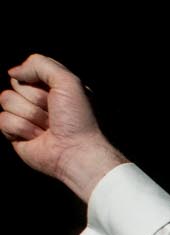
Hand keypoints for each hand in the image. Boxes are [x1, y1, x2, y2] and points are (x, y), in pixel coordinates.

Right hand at [4, 55, 126, 199]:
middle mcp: (39, 102)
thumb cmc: (78, 118)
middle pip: (15, 85)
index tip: (54, 93)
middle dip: (35, 98)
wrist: (78, 152)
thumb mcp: (67, 80)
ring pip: (6, 100)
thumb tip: (13, 73)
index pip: (27, 71)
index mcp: (53, 88)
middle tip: (53, 113)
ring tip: (48, 127)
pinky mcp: (16, 135)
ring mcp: (26, 118)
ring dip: (30, 114)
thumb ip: (40, 64)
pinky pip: (4, 120)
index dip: (37, 80)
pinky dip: (23, 128)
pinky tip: (38, 137)